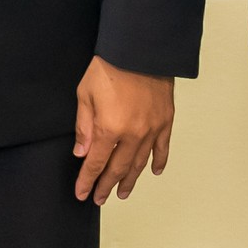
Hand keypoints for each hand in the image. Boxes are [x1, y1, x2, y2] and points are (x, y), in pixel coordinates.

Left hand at [73, 58, 173, 203]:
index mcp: (109, 128)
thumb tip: (82, 153)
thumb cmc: (109, 66)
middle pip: (118, 168)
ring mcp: (152, 129)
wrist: (140, 49)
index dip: (87, 180)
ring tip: (123, 192)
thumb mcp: (85, 94)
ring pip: (140, 163)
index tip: (82, 193)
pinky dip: (159, 161)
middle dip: (107, 185)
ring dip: (130, 180)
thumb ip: (84, 127)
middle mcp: (132, 134)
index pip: (96, 163)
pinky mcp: (165, 120)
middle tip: (100, 198)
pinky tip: (154, 172)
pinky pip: (163, 148)